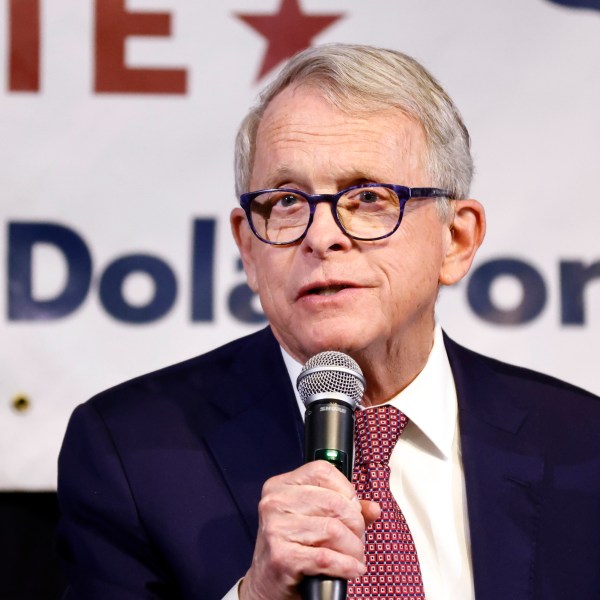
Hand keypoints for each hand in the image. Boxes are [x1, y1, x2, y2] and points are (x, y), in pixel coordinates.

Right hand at [239, 460, 379, 599]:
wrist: (267, 583)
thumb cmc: (292, 546)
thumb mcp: (312, 519)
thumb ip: (344, 508)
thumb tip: (373, 508)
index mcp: (281, 485)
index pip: (323, 471)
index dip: (346, 489)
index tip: (354, 508)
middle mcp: (275, 502)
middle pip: (333, 502)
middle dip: (355, 524)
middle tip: (358, 539)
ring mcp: (276, 529)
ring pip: (333, 530)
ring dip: (353, 548)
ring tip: (354, 555)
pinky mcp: (282, 557)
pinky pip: (327, 558)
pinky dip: (347, 566)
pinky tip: (352, 568)